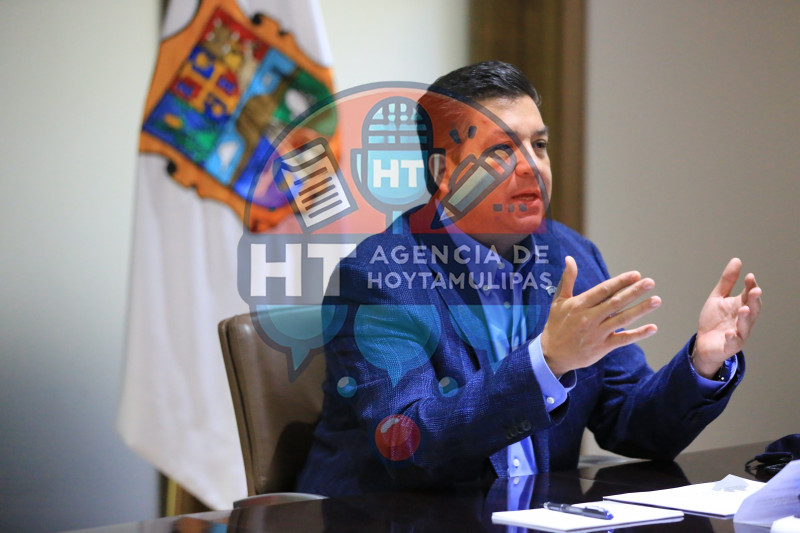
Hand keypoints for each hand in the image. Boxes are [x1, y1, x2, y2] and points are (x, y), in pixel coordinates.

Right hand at [541, 256, 660, 376]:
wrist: (552, 354)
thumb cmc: (556, 325)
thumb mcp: (558, 301)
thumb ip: (567, 279)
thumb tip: (570, 258)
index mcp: (580, 304)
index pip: (604, 290)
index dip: (620, 282)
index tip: (636, 274)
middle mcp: (589, 318)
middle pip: (616, 302)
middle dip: (634, 292)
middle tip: (650, 282)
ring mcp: (597, 333)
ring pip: (622, 319)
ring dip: (640, 309)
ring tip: (656, 300)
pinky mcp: (602, 347)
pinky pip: (623, 339)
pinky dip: (638, 334)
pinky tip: (652, 327)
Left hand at [692, 258, 761, 377]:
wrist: (703, 342)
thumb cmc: (714, 320)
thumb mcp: (718, 298)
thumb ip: (727, 281)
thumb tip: (736, 260)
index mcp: (740, 306)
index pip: (749, 295)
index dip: (751, 286)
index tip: (749, 276)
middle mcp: (743, 320)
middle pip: (752, 310)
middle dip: (754, 301)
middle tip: (755, 290)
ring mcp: (738, 333)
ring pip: (745, 326)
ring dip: (745, 318)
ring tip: (744, 308)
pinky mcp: (729, 346)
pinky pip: (733, 342)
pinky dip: (732, 338)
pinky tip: (729, 333)